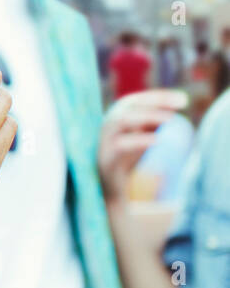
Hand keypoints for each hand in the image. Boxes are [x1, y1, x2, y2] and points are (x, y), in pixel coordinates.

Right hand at [98, 89, 186, 203]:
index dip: (159, 97)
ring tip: (170, 119)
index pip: (137, 101)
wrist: (112, 190)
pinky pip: (122, 145)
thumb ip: (155, 123)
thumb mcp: (143, 138)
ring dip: (147, 116)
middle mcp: (107, 125)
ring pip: (122, 120)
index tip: (183, 99)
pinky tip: (158, 140)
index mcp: (116, 119)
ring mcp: (105, 141)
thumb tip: (176, 106)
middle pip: (129, 106)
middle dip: (156, 102)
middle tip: (183, 104)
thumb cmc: (129, 161)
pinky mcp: (107, 158)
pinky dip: (140, 140)